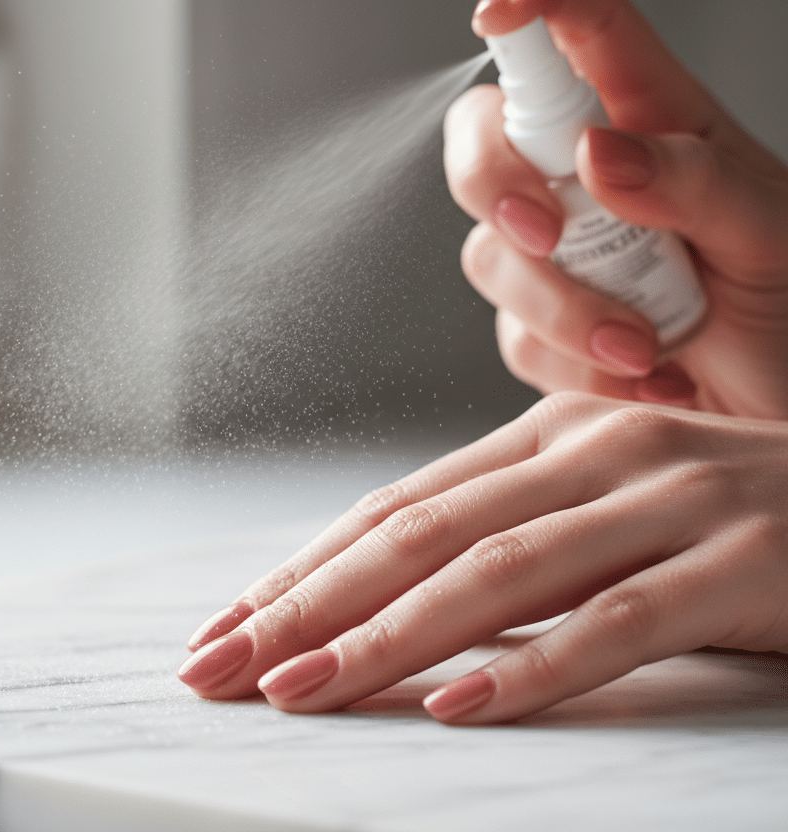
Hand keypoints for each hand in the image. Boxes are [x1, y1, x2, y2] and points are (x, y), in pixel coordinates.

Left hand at [178, 392, 787, 722]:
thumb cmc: (727, 521)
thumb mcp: (601, 508)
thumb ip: (505, 532)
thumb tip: (378, 595)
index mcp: (549, 438)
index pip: (396, 509)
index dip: (303, 569)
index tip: (226, 627)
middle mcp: (597, 455)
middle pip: (420, 536)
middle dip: (308, 607)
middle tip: (224, 666)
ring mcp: (671, 504)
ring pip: (498, 574)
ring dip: (386, 638)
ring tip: (303, 689)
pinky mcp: (744, 566)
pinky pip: (619, 623)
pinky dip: (534, 669)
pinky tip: (458, 707)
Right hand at [447, 0, 787, 416]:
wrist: (781, 408)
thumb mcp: (770, 232)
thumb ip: (691, 182)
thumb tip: (597, 153)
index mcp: (654, 119)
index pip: (579, 31)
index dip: (528, 7)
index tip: (493, 17)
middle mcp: (589, 178)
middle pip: (485, 139)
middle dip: (495, 186)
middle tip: (549, 237)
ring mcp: (559, 254)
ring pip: (492, 256)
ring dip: (562, 309)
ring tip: (645, 343)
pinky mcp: (543, 326)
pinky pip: (517, 338)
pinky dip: (575, 367)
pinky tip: (641, 373)